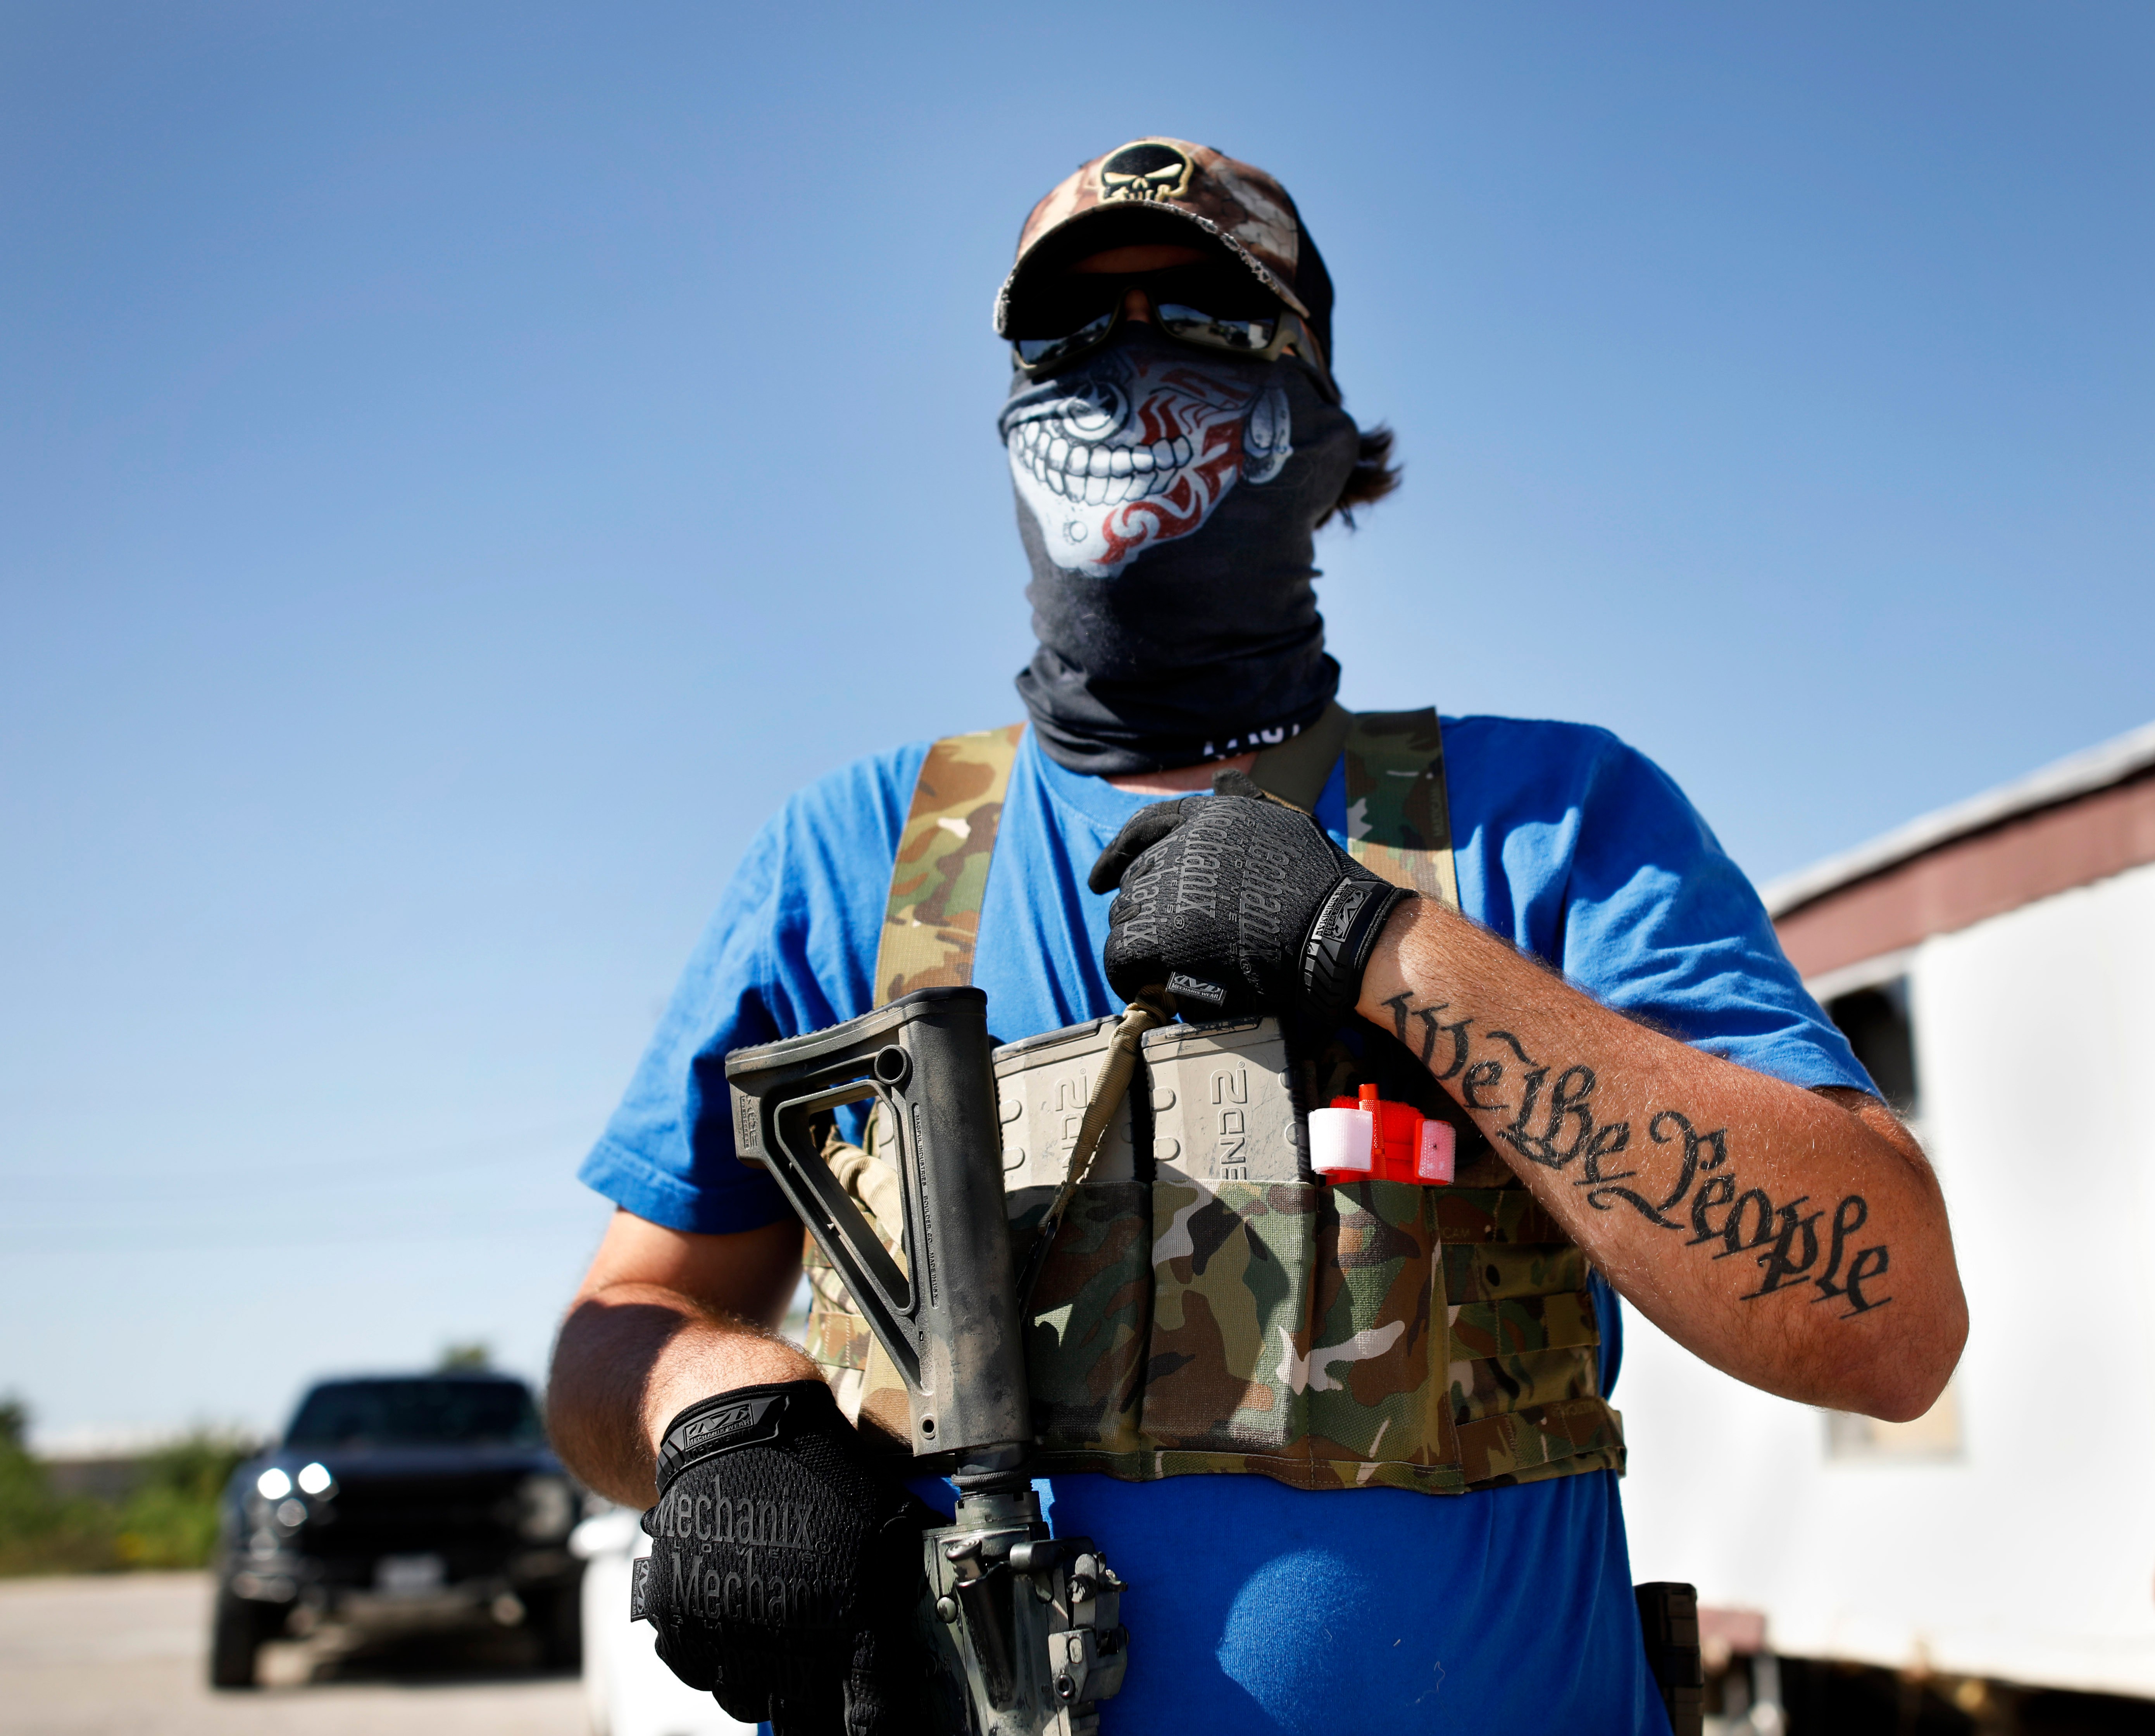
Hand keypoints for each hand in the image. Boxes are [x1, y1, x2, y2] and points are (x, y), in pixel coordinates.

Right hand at [635, 1381, 938, 1734]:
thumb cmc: (818, 1474)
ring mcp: (728, 1632)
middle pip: (805, 1724)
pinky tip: (734, 1610)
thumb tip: (905, 1664)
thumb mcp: (885, 1524)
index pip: (872, 1720)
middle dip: (818, 1711)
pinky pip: (701, 1674)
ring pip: (749, 1702)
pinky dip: (717, 1655)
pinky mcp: (680, 1621)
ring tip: (776, 1625)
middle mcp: (788, 1636)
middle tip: (821, 1679)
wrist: (734, 1430)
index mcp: (850, 1616)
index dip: (876, 1732)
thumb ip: (895, 1598)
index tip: (874, 1730)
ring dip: (766, 1681)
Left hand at [1088, 770, 1412, 1031]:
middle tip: (1158, 940)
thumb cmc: (1321, 886)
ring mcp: (1171, 888)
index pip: (1145, 827)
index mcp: (1209, 817)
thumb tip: (1222, 776)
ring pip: (1125, 916)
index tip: (1098, 878)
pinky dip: (1127, 973)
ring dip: (1137, 943)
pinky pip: (1122, 955)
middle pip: (1136, 879)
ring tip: (1159, 966)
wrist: (1335, 932)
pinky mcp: (1163, 934)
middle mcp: (1183, 846)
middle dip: (1143, 910)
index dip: (1117, 854)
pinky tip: (1144, 984)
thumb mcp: (1284, 825)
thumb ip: (1247, 801)